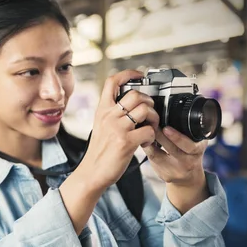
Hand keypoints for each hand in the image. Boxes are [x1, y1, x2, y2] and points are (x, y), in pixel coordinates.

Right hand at [78, 70, 159, 191]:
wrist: (92, 172)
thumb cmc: (99, 151)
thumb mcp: (100, 126)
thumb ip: (112, 113)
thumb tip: (130, 103)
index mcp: (102, 110)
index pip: (112, 82)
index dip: (128, 74)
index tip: (140, 75)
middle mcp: (108, 116)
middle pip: (135, 94)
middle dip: (149, 101)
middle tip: (149, 112)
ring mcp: (117, 128)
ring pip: (145, 110)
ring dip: (154, 118)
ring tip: (151, 127)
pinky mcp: (126, 142)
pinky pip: (149, 130)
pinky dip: (152, 137)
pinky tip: (146, 143)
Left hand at [143, 126, 209, 212]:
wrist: (189, 177)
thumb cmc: (190, 154)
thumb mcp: (195, 142)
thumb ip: (188, 131)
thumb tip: (172, 113)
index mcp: (197, 151)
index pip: (189, 146)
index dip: (177, 137)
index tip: (166, 128)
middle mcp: (188, 162)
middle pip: (172, 150)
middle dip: (160, 136)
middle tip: (150, 125)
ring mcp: (176, 171)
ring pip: (158, 156)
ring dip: (149, 142)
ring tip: (144, 131)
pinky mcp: (164, 175)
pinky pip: (152, 160)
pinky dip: (146, 149)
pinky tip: (142, 141)